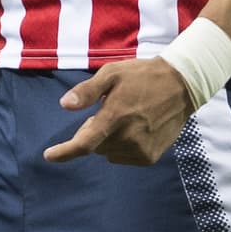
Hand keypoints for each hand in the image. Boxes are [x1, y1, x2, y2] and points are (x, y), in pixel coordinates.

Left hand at [43, 59, 193, 166]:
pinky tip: (136, 128)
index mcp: (115, 117)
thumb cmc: (142, 76)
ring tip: (126, 117)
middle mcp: (127, 138)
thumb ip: (87, 91)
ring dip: (109, 139)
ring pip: (109, 152)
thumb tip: (65, 105)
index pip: (84, 143)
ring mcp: (140, 150)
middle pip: (95, 146)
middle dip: (95, 131)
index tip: (48, 156)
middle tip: (109, 110)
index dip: (64, 152)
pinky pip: (123, 157)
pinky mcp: (149, 157)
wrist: (182, 86)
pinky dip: (123, 146)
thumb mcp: (112, 73)